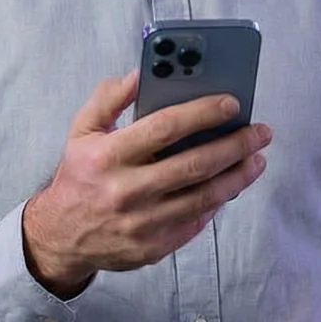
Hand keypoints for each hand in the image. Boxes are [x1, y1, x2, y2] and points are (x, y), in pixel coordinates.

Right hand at [21, 72, 273, 298]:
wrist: (60, 237)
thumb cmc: (78, 176)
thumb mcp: (81, 131)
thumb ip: (108, 98)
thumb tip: (140, 74)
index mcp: (108, 155)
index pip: (165, 127)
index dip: (202, 112)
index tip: (231, 103)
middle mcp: (126, 190)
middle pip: (194, 164)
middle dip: (234, 145)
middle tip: (260, 132)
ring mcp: (142, 223)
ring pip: (203, 197)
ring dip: (237, 176)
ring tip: (256, 158)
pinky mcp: (153, 247)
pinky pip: (196, 221)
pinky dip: (217, 202)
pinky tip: (231, 185)